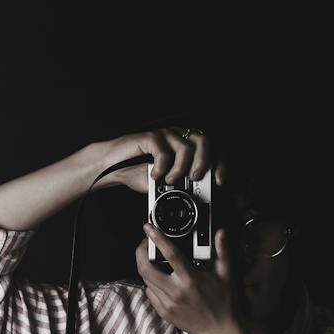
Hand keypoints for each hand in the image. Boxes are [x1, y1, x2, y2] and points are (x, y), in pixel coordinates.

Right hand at [90, 127, 227, 193]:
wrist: (113, 168)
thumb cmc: (139, 174)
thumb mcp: (164, 185)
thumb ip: (181, 187)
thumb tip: (198, 198)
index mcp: (186, 147)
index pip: (211, 150)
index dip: (220, 163)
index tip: (220, 181)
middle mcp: (178, 137)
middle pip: (204, 141)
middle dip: (204, 162)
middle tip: (196, 178)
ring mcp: (165, 135)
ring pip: (186, 146)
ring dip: (181, 168)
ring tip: (170, 181)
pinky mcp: (149, 137)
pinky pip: (163, 150)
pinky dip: (161, 166)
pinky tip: (154, 175)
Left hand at [134, 220, 238, 333]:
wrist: (219, 329)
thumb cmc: (223, 302)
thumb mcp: (225, 274)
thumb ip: (222, 251)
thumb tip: (220, 233)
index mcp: (190, 279)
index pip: (169, 253)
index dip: (157, 238)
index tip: (149, 228)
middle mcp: (176, 291)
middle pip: (146, 268)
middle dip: (140, 253)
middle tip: (144, 245)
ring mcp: (168, 303)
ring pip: (146, 280)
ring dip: (145, 267)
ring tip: (152, 260)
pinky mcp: (164, 312)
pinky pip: (150, 293)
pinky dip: (150, 284)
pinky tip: (159, 279)